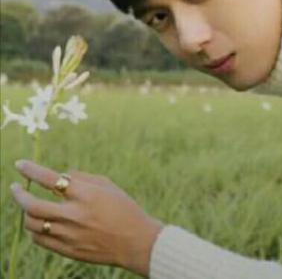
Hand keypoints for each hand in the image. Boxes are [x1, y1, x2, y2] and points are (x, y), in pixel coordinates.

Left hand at [10, 160, 164, 276]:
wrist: (135, 241)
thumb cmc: (124, 208)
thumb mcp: (108, 185)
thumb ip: (82, 177)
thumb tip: (60, 173)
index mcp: (85, 194)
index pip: (49, 179)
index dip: (31, 170)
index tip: (19, 164)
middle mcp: (74, 214)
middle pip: (32, 204)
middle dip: (19, 194)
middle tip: (15, 187)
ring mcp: (69, 234)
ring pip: (32, 223)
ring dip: (25, 212)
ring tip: (28, 205)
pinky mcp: (67, 250)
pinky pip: (39, 239)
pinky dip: (34, 229)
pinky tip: (37, 222)